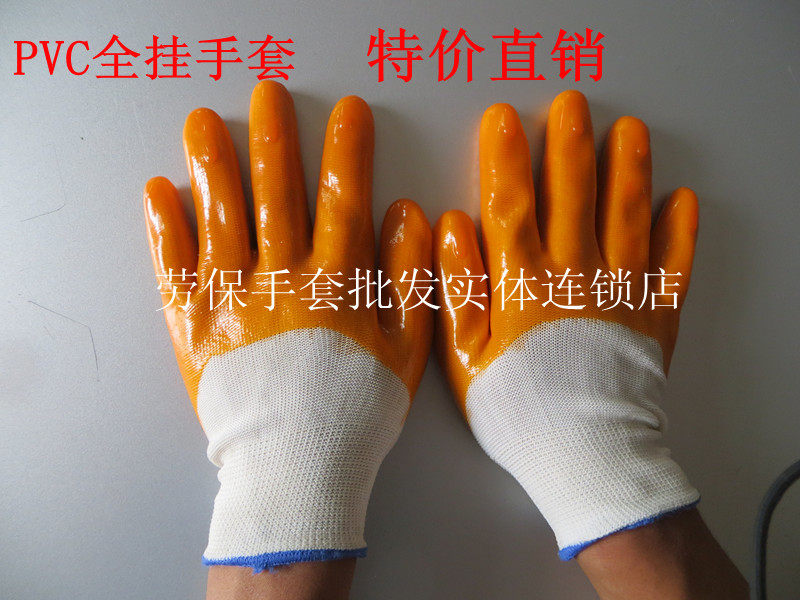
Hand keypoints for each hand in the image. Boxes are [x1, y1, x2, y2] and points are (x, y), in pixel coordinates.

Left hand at [143, 81, 431, 573]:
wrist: (294, 468)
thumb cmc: (354, 412)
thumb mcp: (405, 352)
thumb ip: (410, 281)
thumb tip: (410, 216)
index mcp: (335, 283)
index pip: (344, 200)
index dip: (348, 152)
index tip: (349, 112)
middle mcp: (280, 280)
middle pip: (277, 195)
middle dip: (275, 140)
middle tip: (268, 96)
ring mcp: (231, 301)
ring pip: (221, 219)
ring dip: (212, 166)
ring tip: (205, 124)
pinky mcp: (193, 327)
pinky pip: (175, 270)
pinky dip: (166, 230)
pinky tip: (161, 193)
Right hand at [434, 90, 698, 558]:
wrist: (586, 453)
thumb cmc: (519, 409)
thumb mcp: (465, 356)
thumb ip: (456, 287)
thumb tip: (450, 227)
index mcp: (522, 283)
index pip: (511, 203)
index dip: (504, 158)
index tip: (501, 120)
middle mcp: (574, 274)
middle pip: (573, 195)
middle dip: (570, 144)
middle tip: (570, 105)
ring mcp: (621, 291)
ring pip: (626, 216)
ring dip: (627, 168)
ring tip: (627, 132)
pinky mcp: (656, 314)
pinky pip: (672, 264)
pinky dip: (679, 231)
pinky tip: (680, 201)